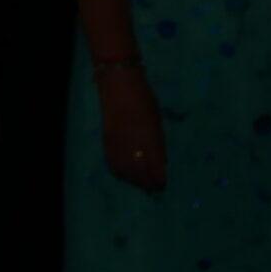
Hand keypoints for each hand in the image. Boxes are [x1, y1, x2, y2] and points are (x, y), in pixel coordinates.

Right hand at [98, 71, 165, 191]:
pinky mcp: (106, 137)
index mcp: (149, 134)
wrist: (118, 82)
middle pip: (138, 169)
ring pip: (123, 167)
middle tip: (154, 188)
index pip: (154, 164)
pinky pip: (111, 159)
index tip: (163, 184)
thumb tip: (159, 161)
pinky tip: (124, 175)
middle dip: (146, 182)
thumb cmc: (143, 97)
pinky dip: (118, 170)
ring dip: (133, 179)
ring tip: (140, 184)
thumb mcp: (156, 118)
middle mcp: (132, 139)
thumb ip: (157, 140)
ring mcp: (117, 139)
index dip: (158, 177)